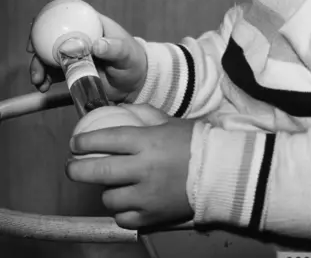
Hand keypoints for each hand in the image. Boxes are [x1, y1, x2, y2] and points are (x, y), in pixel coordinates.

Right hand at [29, 13, 147, 102]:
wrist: (135, 82)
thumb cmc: (133, 60)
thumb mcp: (126, 53)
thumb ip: (114, 48)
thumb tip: (96, 45)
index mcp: (91, 25)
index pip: (66, 16)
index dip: (47, 19)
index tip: (36, 30)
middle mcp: (79, 37)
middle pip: (51, 37)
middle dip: (38, 48)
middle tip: (34, 62)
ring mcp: (74, 55)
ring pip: (48, 57)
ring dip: (39, 67)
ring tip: (39, 81)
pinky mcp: (71, 71)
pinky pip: (53, 73)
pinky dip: (45, 79)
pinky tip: (43, 86)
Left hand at [66, 107, 194, 229]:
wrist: (220, 172)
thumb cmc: (196, 143)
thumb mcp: (170, 123)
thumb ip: (145, 116)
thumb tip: (120, 109)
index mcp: (148, 141)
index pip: (107, 139)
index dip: (85, 141)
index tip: (75, 144)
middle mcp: (144, 168)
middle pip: (98, 171)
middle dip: (77, 169)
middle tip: (72, 167)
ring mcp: (147, 195)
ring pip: (109, 197)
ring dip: (106, 190)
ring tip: (111, 184)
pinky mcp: (152, 216)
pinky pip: (123, 217)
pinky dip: (121, 210)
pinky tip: (126, 201)